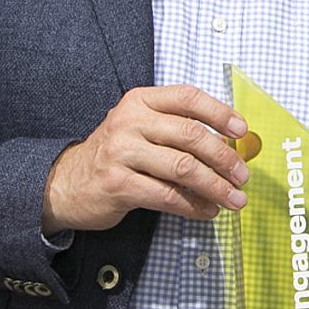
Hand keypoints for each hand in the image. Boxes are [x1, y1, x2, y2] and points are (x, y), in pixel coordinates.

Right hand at [43, 85, 250, 233]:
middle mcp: (129, 122)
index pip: (188, 98)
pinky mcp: (118, 184)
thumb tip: (232, 146)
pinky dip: (193, 206)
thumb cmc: (116, 156)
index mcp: (140, 101)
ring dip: (215, 186)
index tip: (242, 131)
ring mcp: (121, 152)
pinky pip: (167, 196)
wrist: (66, 183)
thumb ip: (179, 130)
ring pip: (183, 168)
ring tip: (234, 198)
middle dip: (224, 158)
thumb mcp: (142, 130)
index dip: (220, 113)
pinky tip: (207, 210)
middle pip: (191, 135)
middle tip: (243, 175)